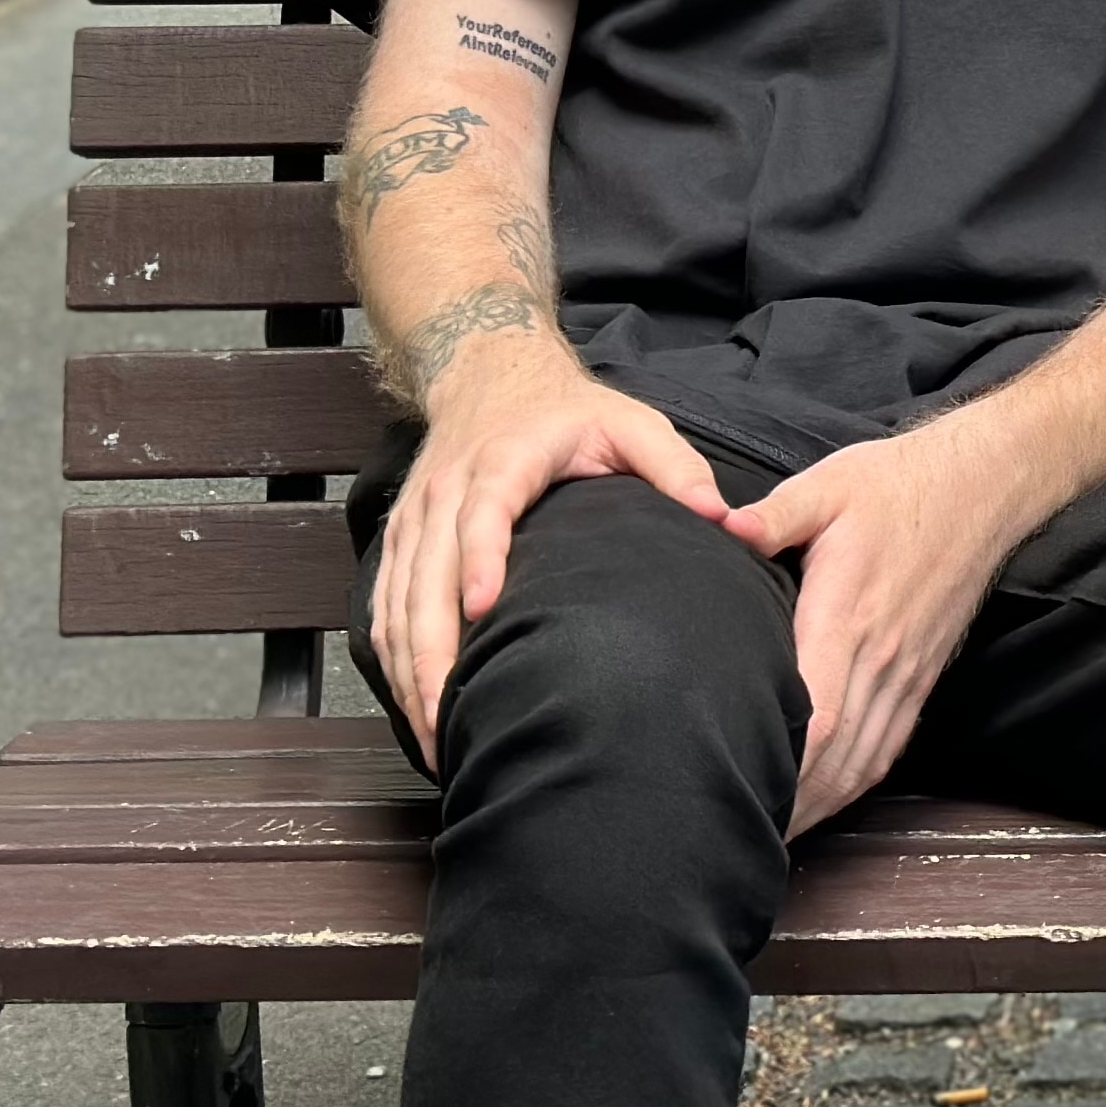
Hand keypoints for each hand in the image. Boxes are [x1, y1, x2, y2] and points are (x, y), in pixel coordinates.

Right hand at [371, 372, 724, 747]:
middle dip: (432, 650)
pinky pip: (384, 607)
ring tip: (433, 730)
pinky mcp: (402, 541)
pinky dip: (392, 658)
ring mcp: (416, 520)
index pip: (483, 513)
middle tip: (449, 715)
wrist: (493, 376)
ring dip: (408, 669)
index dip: (479, 559)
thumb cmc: (571, 412)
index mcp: (503, 463)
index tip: (483, 610)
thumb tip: (721, 518)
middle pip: (425, 577)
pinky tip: (413, 703)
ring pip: (396, 603)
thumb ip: (677, 467)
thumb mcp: (633, 423)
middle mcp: (447, 493)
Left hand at [728, 417, 1043, 833]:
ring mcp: (909, 669)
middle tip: (736, 832)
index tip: (740, 793)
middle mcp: (884, 654)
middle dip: (791, 805)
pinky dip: (856, 781)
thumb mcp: (829, 485)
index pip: (820, 716)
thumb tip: (718, 525)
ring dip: (821, 804)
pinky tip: (826, 797)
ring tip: (773, 832)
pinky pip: (891, 743)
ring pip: (865, 760)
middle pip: (838, 757)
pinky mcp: (924, 671)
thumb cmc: (900, 483)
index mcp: (850, 614)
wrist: (986, 483)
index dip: (784, 767)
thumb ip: (773, 515)